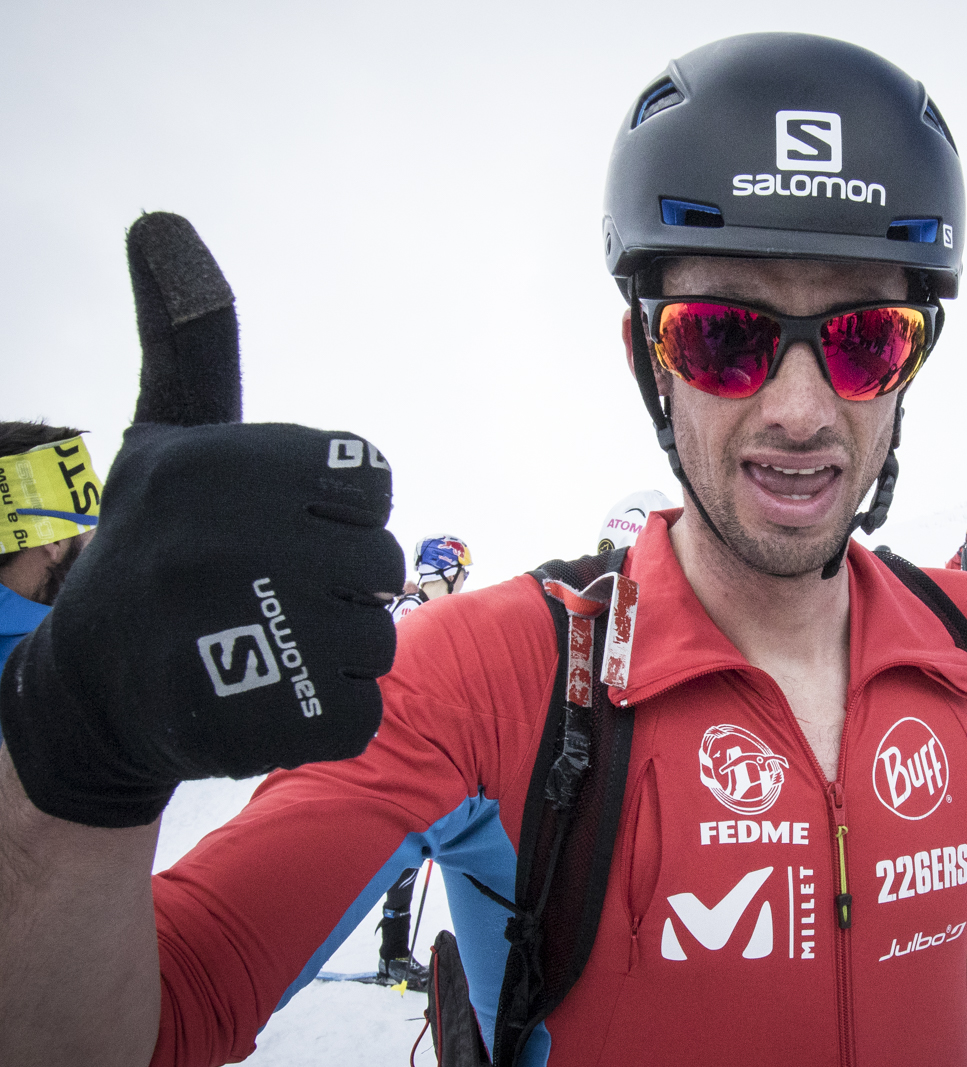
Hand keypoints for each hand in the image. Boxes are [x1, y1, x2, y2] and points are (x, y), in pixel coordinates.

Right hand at [0, 213, 403, 827]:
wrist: (90, 688)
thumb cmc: (156, 541)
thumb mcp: (169, 435)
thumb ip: (192, 340)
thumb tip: (161, 222)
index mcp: (214, 463)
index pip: (371, 483)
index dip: (337, 510)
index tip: (278, 526)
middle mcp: (216, 542)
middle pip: (380, 562)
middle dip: (342, 582)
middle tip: (271, 595)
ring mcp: (226, 637)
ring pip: (376, 639)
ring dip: (337, 650)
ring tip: (265, 645)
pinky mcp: (243, 722)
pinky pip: (358, 711)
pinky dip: (327, 711)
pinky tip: (267, 695)